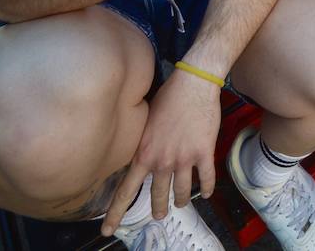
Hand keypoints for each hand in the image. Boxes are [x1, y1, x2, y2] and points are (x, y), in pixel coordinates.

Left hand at [100, 66, 220, 235]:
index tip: (107, 230)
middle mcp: (161, 161)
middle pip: (157, 196)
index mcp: (142, 154)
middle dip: (158, 209)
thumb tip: (139, 153)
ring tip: (180, 204)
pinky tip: (206, 193)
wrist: (193, 83)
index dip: (116, 213)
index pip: (125, 191)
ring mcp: (184, 159)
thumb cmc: (168, 96)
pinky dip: (206, 188)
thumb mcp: (144, 120)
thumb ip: (141, 142)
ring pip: (181, 191)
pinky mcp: (203, 152)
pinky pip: (205, 178)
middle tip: (158, 216)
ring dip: (180, 200)